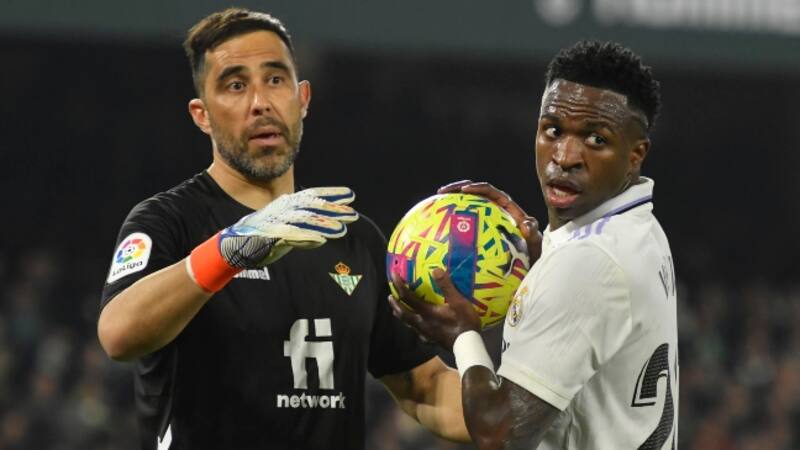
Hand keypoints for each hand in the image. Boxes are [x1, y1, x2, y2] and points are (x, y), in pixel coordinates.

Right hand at [220, 187, 357, 267]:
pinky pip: (290, 235)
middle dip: (333, 209)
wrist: (232, 247)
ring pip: (303, 221)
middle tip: (352, 213)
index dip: (332, 194)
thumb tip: (322, 237)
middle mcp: (282, 210)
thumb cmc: (260, 239)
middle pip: (312, 207)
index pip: (312, 196)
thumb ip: (304, 234)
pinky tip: (320, 240)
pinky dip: (305, 237)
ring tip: (342, 230)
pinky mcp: (268, 236)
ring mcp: (275, 222)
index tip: (350, 195)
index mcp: (286, 206)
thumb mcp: (286, 234)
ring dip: (323, 225)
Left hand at [388, 269, 480, 350]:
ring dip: (401, 314)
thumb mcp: (459, 302)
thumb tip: (436, 270)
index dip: (399, 285)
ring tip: (399, 309)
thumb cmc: (464, 323)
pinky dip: (413, 325)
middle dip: (395, 304)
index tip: (393, 275)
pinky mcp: (430, 341)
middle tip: (390, 296)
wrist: (468, 347)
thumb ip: (446, 286)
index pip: (407, 297)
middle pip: (402, 313)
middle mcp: (421, 323)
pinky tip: (418, 325)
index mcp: (426, 312)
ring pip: (408, 323)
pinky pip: (417, 332)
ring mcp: (425, 334)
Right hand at [438, 180, 541, 262]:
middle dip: (458, 188)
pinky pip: (464, 223)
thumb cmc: (531, 255)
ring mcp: (487, 219)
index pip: (491, 192)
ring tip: (436, 203)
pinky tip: (437, 227)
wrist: (527, 264)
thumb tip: (526, 225)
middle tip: (442, 191)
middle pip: (476, 193)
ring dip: (452, 201)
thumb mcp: (534, 246)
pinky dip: (452, 221)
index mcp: (508, 208)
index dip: (478, 188)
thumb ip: (533, 235)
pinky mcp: (479, 229)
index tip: (464, 190)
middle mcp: (497, 210)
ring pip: (468, 205)